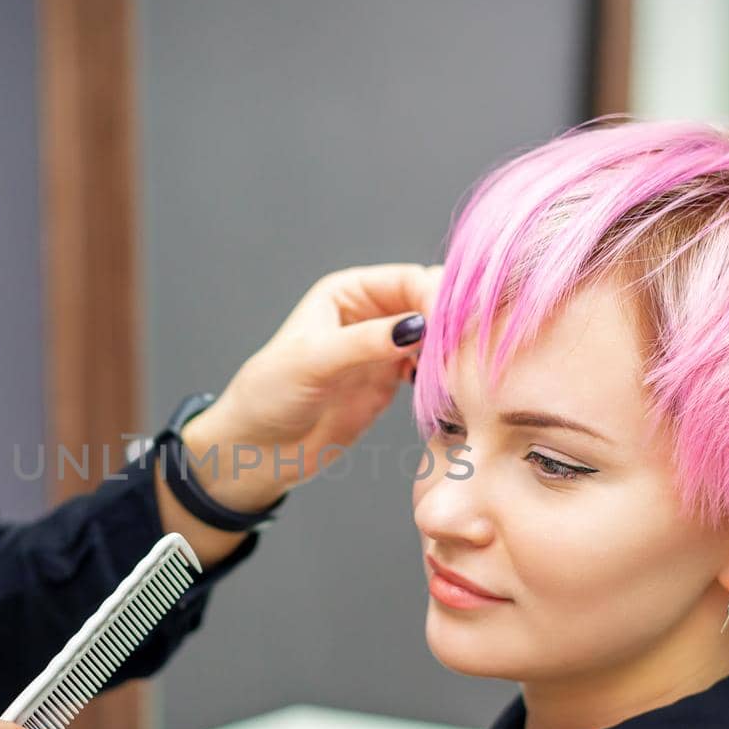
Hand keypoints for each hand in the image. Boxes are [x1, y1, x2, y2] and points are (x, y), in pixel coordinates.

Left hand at [182, 263, 438, 509]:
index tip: (455, 325)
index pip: (409, 280)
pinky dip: (444, 376)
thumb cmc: (270, 395)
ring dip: (453, 350)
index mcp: (349, 291)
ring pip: (437, 337)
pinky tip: (448, 390)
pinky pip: (431, 369)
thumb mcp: (313, 362)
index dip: (437, 297)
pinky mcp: (391, 381)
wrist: (259, 449)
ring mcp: (384, 348)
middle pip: (430, 303)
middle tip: (470, 349)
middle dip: (452, 322)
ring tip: (463, 372)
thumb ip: (365, 343)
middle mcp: (371, 313)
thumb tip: (417, 327)